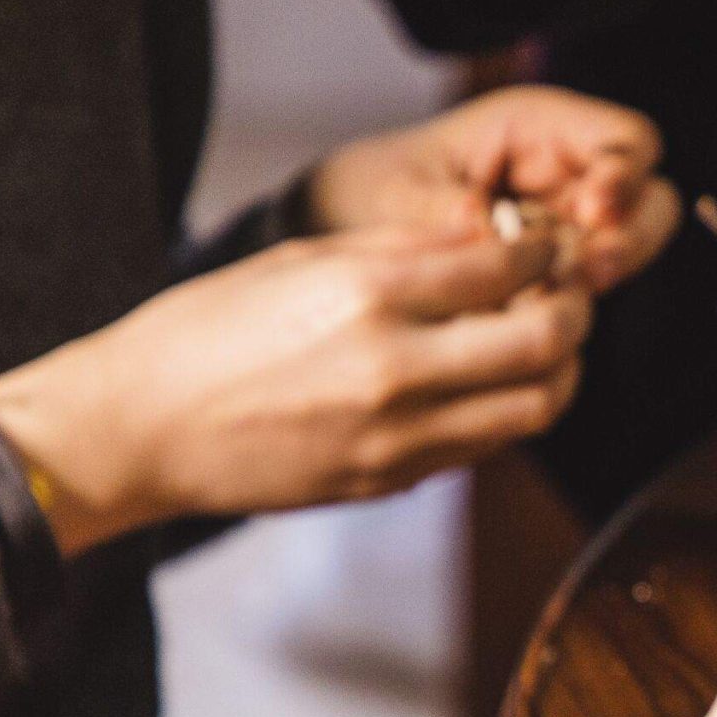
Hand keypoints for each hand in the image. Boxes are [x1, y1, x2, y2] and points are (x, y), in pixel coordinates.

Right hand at [0, 228, 586, 554]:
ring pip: (535, 407)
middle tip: (570, 294)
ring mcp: (398, 435)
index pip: (506, 266)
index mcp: (367, 295)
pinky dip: (509, 411)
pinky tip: (491, 384)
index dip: (547, 250)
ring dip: (561, 372)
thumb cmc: (205, 335)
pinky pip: (486, 446)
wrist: (139, 430)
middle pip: (545, 341)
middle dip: (577, 310)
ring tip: (546, 346)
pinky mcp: (392, 481)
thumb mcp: (301, 261)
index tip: (550, 244)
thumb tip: (488, 235)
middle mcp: (394, 368)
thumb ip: (404, 251)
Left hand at [305, 85, 679, 290]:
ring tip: (564, 291)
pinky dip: (572, 300)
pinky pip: (589, 285)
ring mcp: (569, 224)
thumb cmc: (373, 187)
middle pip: (650, 197)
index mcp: (538, 126)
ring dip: (607, 271)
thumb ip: (439, 209)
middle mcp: (567, 172)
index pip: (625, 139)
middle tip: (591, 268)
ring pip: (630, 245)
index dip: (625, 174)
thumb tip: (484, 229)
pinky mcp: (559, 269)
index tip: (595, 211)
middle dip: (631, 235)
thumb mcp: (395, 191)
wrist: (348, 227)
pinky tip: (539, 312)